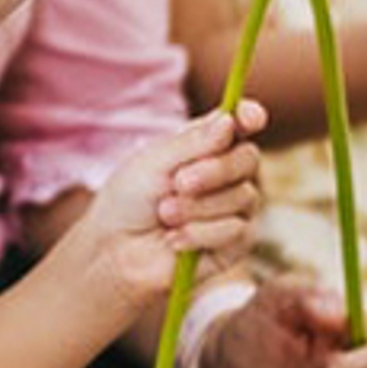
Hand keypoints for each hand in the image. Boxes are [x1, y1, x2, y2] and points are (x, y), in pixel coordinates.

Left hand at [46, 108, 268, 319]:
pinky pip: (237, 231)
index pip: (239, 124)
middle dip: (214, 171)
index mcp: (206, 144)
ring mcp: (235, 207)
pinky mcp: (236, 243)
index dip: (249, 117)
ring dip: (198, 208)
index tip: (250, 118)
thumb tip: (230, 121)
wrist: (116, 251)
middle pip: (248, 159)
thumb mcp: (154, 162)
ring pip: (243, 197)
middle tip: (179, 183)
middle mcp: (226, 173)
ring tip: (165, 215)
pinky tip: (174, 240)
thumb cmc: (129, 200)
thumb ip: (193, 143)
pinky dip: (200, 234)